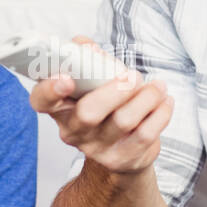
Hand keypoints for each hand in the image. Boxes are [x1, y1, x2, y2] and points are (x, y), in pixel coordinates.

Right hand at [28, 35, 173, 174]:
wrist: (122, 150)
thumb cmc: (105, 106)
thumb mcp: (92, 81)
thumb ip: (86, 59)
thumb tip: (86, 47)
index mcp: (59, 107)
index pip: (42, 101)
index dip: (49, 89)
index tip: (66, 78)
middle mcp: (74, 131)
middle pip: (88, 113)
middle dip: (115, 91)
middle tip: (133, 77)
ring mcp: (98, 149)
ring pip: (123, 121)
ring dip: (146, 98)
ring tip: (158, 86)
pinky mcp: (123, 159)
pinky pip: (146, 134)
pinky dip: (160, 114)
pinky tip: (164, 102)